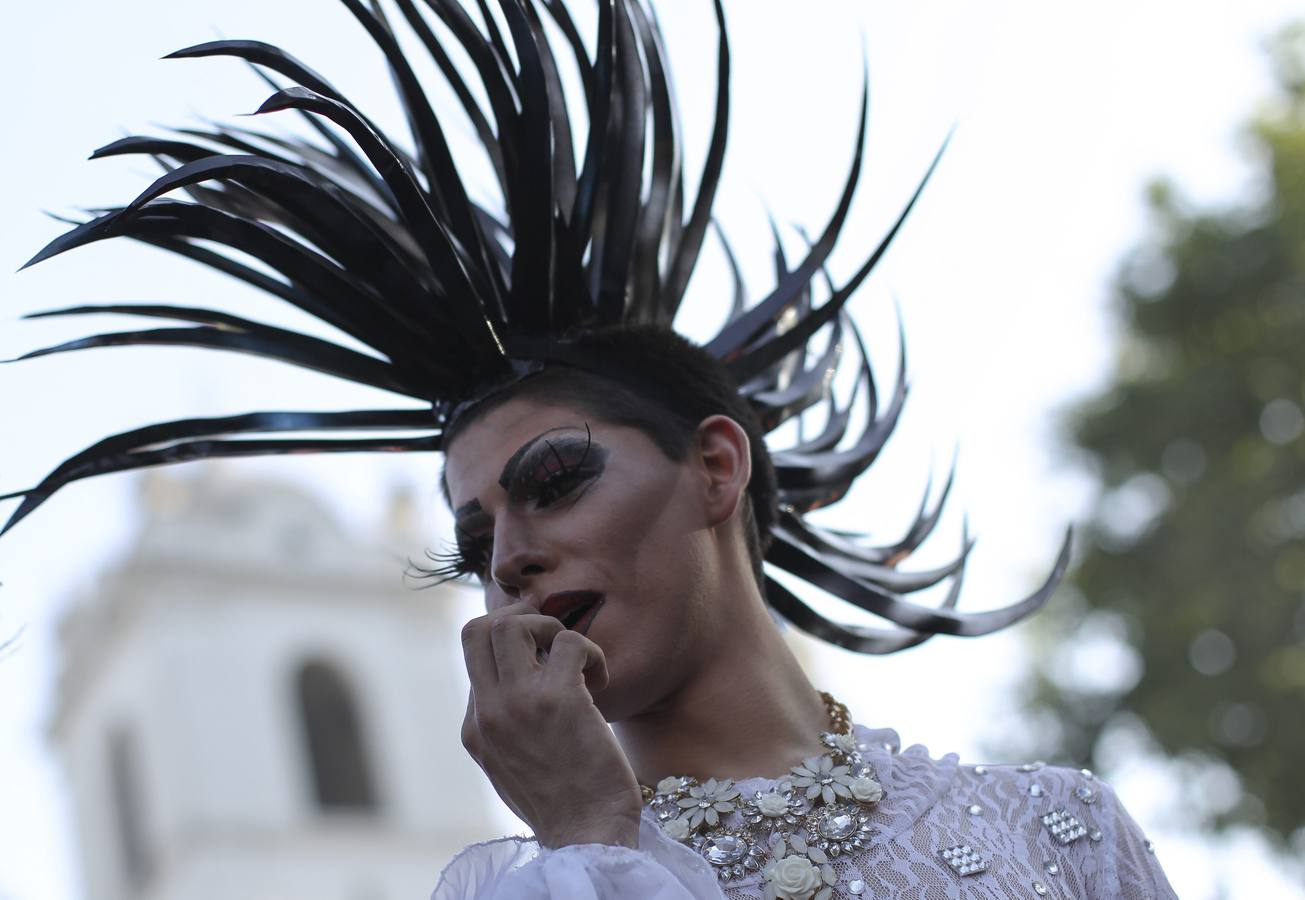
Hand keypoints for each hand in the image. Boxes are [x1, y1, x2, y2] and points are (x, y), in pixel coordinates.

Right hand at [459, 601, 641, 848]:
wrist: (587, 834)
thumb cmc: (561, 802)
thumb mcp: (510, 766)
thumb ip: (504, 726)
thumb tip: (516, 681)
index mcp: (474, 728)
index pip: (473, 657)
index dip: (509, 645)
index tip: (541, 656)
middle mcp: (489, 712)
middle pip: (477, 628)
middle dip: (517, 617)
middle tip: (549, 638)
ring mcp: (520, 703)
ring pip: (512, 623)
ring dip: (549, 627)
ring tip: (573, 658)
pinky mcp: (561, 699)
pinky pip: (570, 641)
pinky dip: (592, 651)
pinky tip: (601, 680)